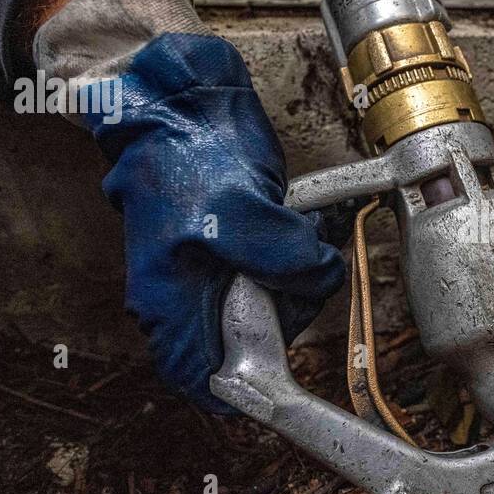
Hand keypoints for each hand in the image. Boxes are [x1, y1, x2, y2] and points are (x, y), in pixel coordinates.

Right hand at [31, 0, 345, 411]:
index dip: (242, 394)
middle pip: (251, 341)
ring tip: (302, 230)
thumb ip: (286, 261)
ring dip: (300, 273)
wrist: (178, 100)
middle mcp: (188, 296)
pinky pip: (282, 268)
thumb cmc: (189, 155)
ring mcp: (214, 271)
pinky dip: (303, 250)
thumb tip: (323, 280)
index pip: (202, 377)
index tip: (283, 389)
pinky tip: (307, 222)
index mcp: (170, 302)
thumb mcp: (243, 213)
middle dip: (288, 311)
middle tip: (304, 268)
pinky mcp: (240, 248)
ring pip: (274, 301)